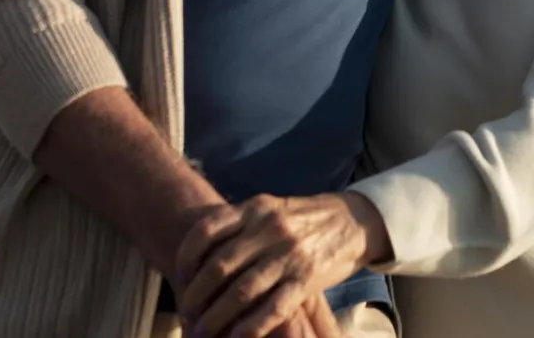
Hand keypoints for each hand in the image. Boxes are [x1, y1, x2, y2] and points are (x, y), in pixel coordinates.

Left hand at [174, 193, 386, 337]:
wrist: (354, 220)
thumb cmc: (304, 219)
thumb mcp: (270, 208)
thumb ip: (240, 223)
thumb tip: (198, 249)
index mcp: (256, 208)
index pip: (206, 231)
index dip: (185, 258)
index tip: (178, 278)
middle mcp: (270, 229)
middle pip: (219, 267)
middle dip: (196, 296)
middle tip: (185, 315)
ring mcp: (289, 254)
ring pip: (241, 292)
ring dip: (216, 318)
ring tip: (200, 333)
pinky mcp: (307, 278)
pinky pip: (273, 307)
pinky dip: (251, 326)